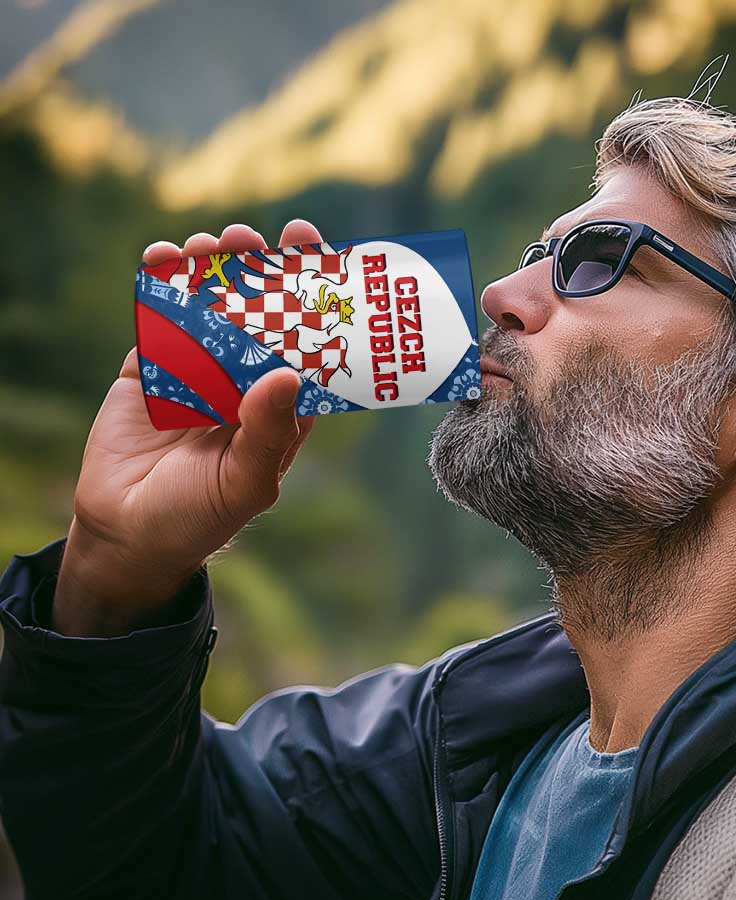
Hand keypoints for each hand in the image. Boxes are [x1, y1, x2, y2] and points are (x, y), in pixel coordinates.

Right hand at [52, 220, 322, 635]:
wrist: (127, 534)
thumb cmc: (199, 517)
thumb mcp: (245, 482)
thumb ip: (268, 432)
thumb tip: (289, 373)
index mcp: (281, 408)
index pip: (306, 345)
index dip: (313, 301)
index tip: (316, 254)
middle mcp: (244, 383)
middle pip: (259, 315)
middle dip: (259, 272)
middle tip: (254, 237)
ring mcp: (197, 372)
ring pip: (210, 309)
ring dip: (211, 271)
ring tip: (210, 244)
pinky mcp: (151, 369)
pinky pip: (159, 320)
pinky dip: (160, 286)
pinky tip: (163, 257)